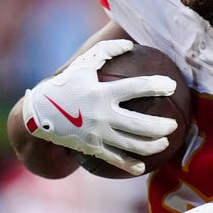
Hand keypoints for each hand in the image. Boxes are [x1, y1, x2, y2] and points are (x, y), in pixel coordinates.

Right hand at [23, 39, 178, 175]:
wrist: (38, 115)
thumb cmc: (65, 85)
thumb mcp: (83, 64)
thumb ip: (107, 52)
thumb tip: (130, 44)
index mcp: (101, 93)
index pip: (136, 88)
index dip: (156, 86)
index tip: (172, 86)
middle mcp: (101, 115)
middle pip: (140, 124)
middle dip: (162, 126)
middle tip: (175, 124)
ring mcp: (97, 135)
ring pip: (132, 145)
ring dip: (153, 146)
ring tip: (165, 143)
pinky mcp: (92, 149)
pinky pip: (115, 160)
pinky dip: (131, 165)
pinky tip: (142, 168)